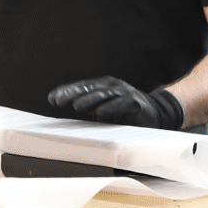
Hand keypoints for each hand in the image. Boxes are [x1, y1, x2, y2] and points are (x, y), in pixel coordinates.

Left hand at [48, 76, 183, 129]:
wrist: (156, 114)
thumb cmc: (126, 114)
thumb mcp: (105, 112)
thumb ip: (90, 110)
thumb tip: (68, 120)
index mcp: (104, 87)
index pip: (83, 87)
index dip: (67, 91)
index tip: (52, 98)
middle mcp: (114, 87)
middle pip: (91, 89)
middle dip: (73, 94)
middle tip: (58, 100)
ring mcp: (126, 93)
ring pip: (105, 95)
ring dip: (90, 100)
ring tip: (76, 106)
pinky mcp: (137, 103)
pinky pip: (123, 104)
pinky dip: (112, 108)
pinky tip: (101, 113)